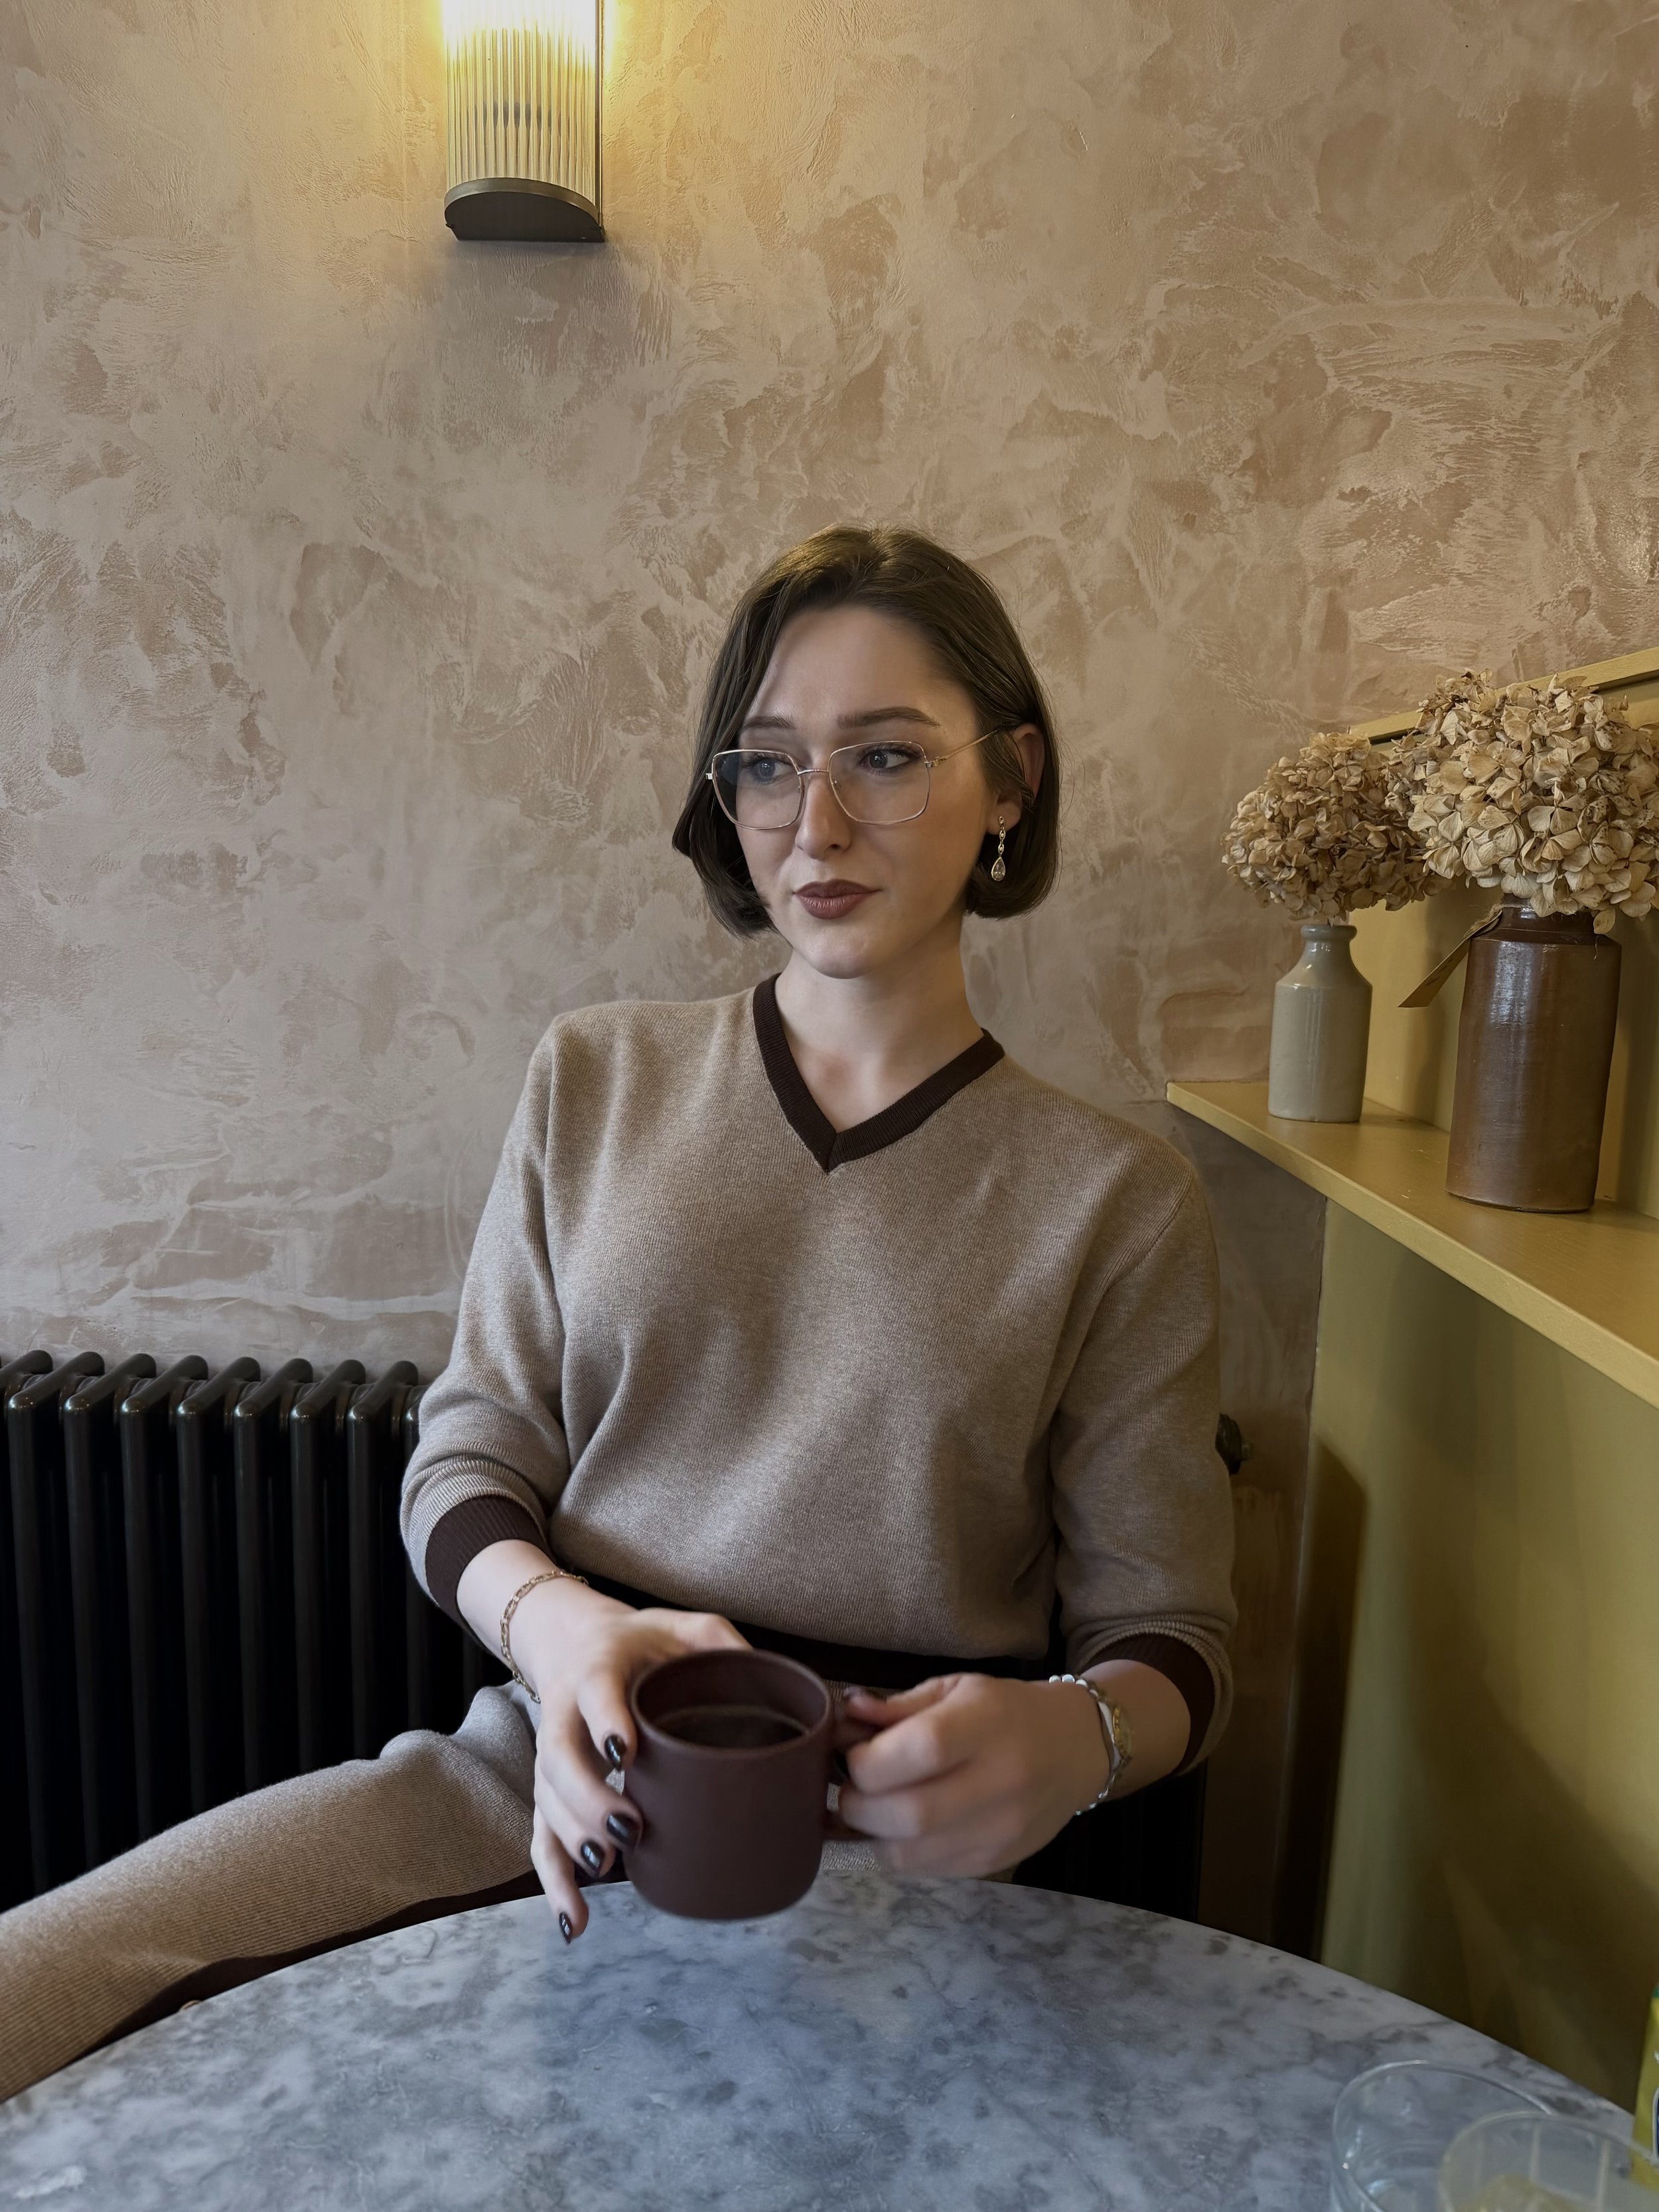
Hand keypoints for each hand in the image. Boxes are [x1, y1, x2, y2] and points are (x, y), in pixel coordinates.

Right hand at [454, 1539, 748, 1942]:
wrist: (579, 1642)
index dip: (605, 1719)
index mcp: (599, 1667)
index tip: (625, 1749)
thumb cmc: (647, 1641)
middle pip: (558, 1757)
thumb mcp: (689, 1628)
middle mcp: (565, 1711)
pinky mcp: (553, 1791)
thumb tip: (780, 1689)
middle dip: (588, 1797)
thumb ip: (726, 1647)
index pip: (594, 1692)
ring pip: (546, 1802)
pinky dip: (554, 1883)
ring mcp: (554, 1755)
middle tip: (631, 1827)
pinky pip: (542, 1839)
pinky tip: (573, 1923)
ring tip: (608, 1865)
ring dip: (572, 1839)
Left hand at [836, 1674, 1109, 1876]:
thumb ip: (899, 1707)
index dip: (869, 1759)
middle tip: (855, 1787)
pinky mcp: (994, 1863)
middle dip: (859, 1805)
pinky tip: (902, 1827)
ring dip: (874, 1835)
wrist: (1076, 1749)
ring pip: (909, 1855)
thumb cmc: (1008, 1710)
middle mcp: (999, 1783)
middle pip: (909, 1814)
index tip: (855, 1754)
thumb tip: (845, 1715)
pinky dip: (899, 1852)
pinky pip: (925, 1871)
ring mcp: (999, 1832)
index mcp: (987, 1726)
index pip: (920, 1750)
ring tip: (876, 1807)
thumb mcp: (957, 1689)